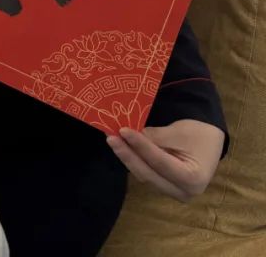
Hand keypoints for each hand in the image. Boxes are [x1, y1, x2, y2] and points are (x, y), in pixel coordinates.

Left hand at [107, 119, 224, 200]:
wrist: (210, 141)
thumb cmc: (199, 135)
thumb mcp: (179, 132)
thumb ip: (154, 137)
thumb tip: (127, 135)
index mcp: (193, 179)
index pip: (160, 162)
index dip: (140, 146)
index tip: (123, 131)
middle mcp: (182, 191)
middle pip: (148, 173)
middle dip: (128, 154)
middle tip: (111, 137)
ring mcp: (172, 191)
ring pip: (143, 174)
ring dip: (127, 156)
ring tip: (113, 139)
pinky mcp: (163, 186)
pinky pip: (144, 172)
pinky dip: (133, 159)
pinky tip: (121, 146)